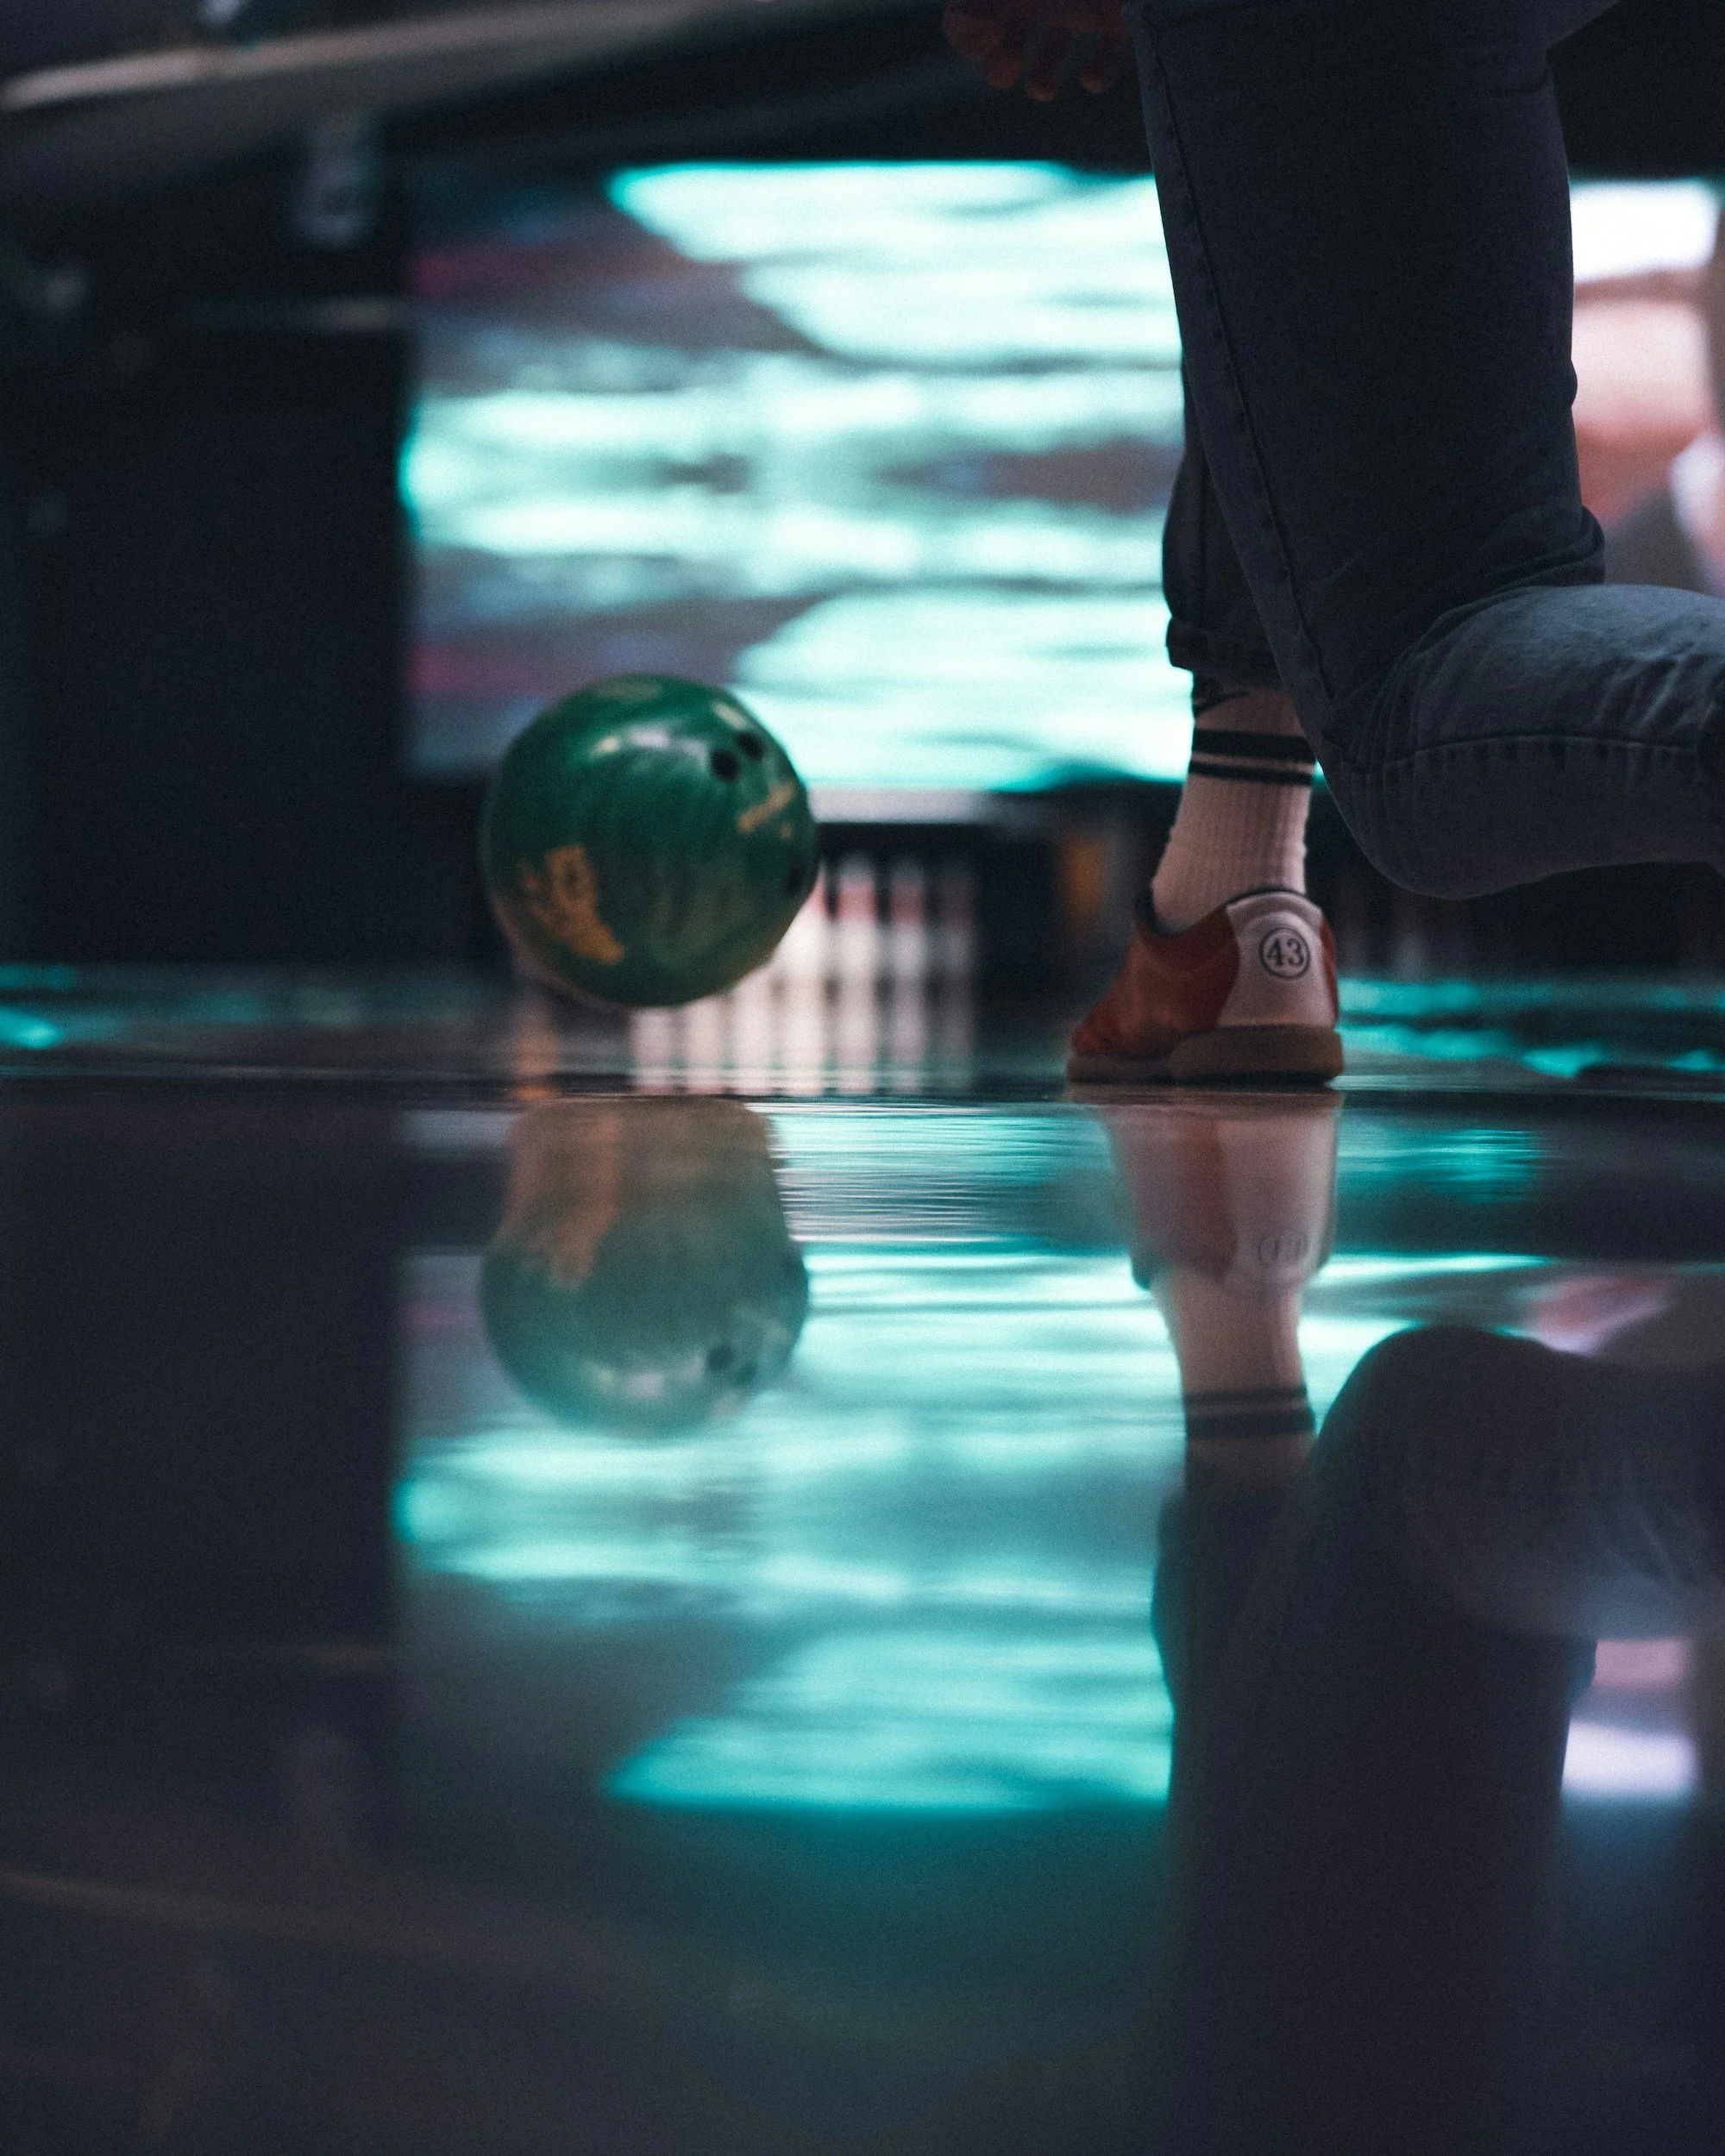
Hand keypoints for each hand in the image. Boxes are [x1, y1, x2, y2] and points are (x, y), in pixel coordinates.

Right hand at [941, 2, 1130, 101]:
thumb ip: (982, 6)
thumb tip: (961, 23)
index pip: (967, 16)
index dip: (967, 34)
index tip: (989, 34)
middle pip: (1008, 39)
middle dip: (1000, 67)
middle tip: (1007, 67)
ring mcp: (1080, 5)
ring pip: (1053, 49)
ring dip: (1041, 79)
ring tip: (1041, 90)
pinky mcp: (1118, 16)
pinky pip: (1108, 52)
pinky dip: (1100, 74)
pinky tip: (1089, 79)